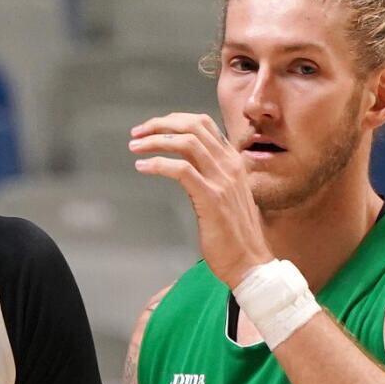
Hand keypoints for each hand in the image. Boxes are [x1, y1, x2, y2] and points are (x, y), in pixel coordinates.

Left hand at [131, 112, 274, 287]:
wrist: (250, 262)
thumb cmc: (234, 234)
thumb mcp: (225, 195)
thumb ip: (211, 176)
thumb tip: (187, 166)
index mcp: (233, 161)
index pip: (202, 124)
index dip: (173, 121)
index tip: (151, 128)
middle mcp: (229, 165)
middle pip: (193, 126)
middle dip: (160, 125)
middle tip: (137, 133)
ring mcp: (222, 180)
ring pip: (187, 143)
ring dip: (155, 141)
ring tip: (135, 147)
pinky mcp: (211, 198)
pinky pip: (182, 170)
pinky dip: (158, 164)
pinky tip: (142, 167)